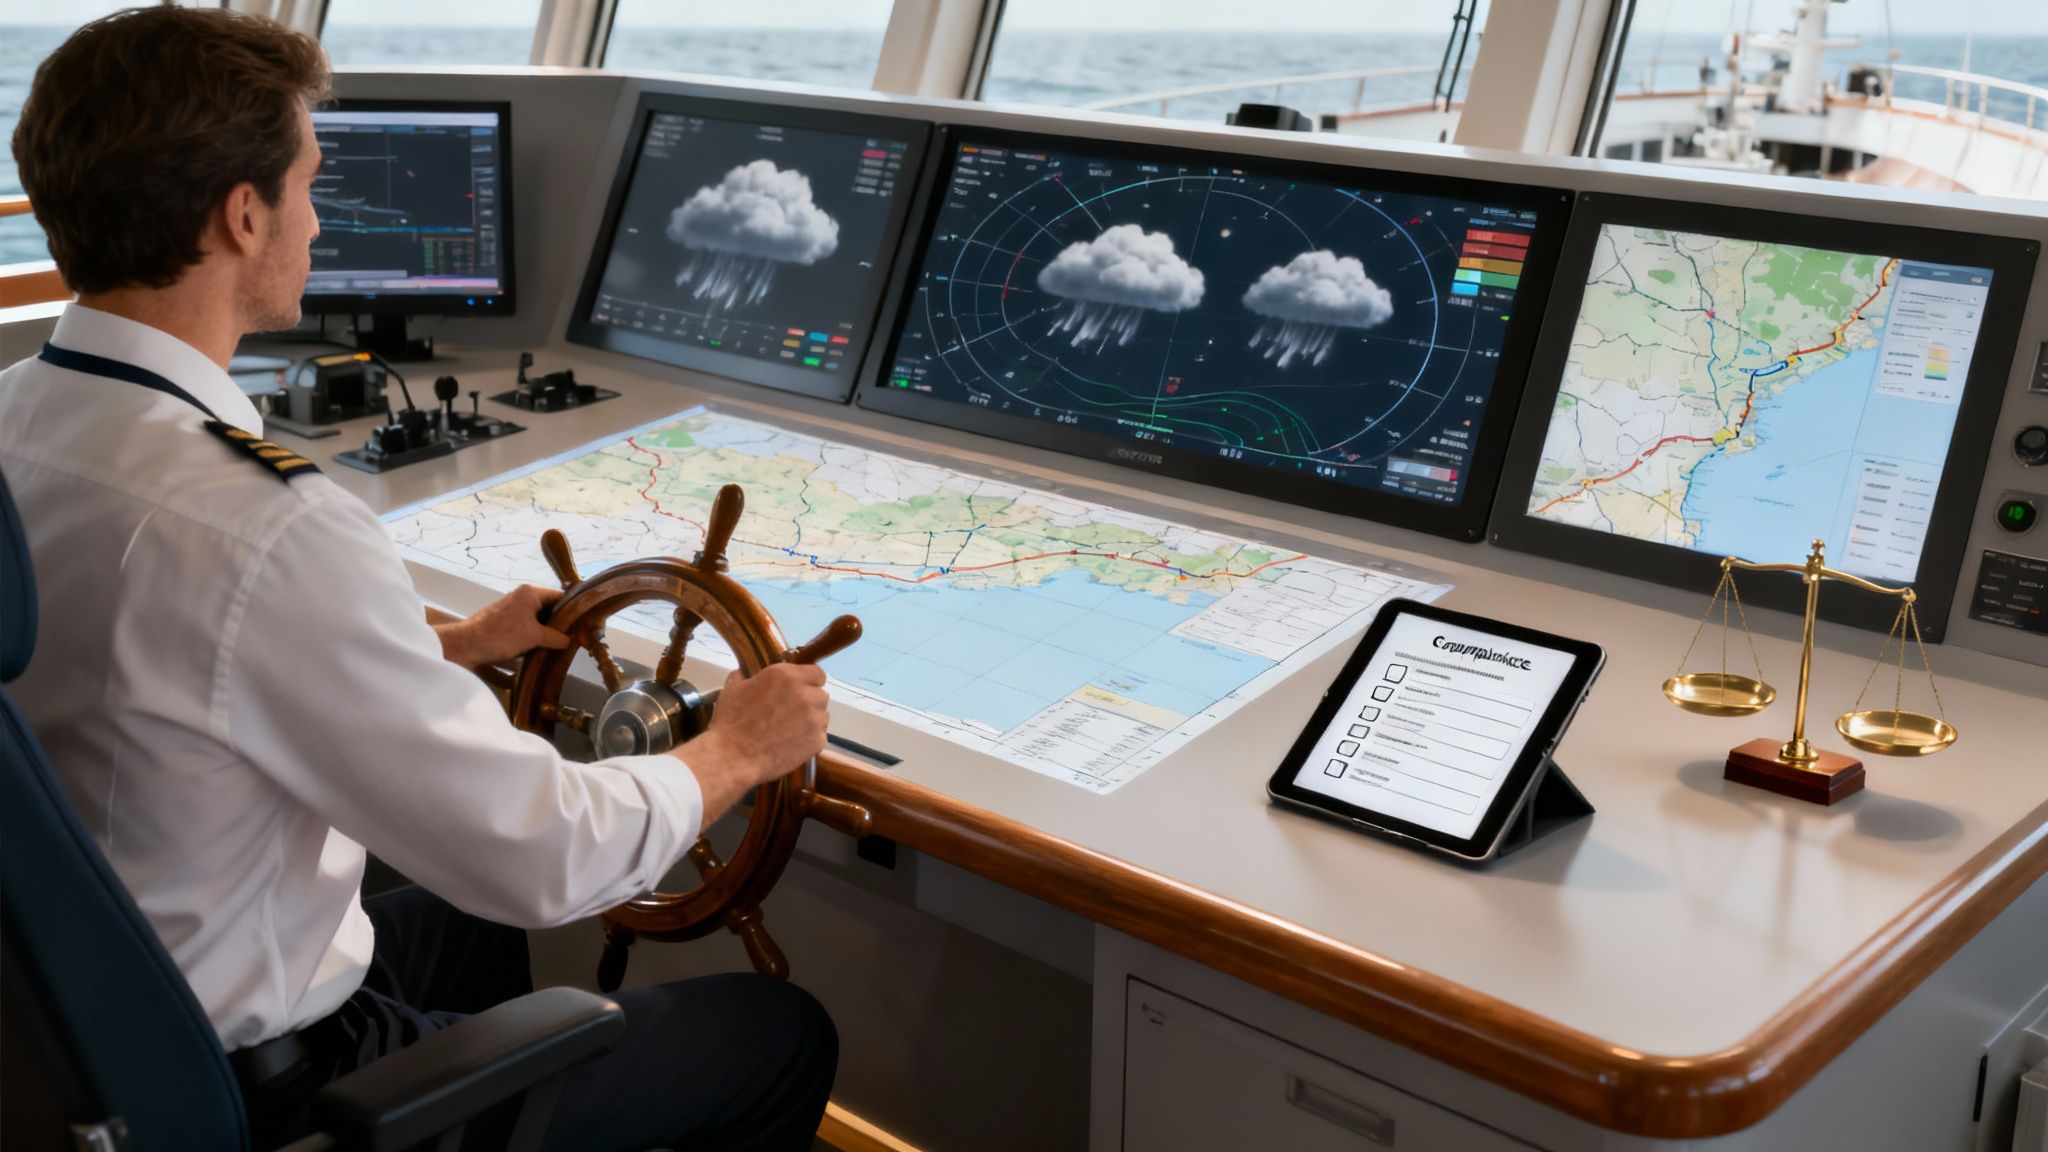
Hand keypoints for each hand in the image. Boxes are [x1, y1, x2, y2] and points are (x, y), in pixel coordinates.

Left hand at [435, 585, 573, 669]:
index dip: (574, 608)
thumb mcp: (535, 637)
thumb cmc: (502, 636)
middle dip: (561, 623)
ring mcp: (511, 611)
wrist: (466, 646)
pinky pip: (525, 628)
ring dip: (546, 633)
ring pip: (537, 620)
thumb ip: (556, 637)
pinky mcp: (503, 624)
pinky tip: (542, 651)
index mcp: (530, 593)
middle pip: (549, 608)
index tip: (586, 622)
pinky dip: (534, 638)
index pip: (560, 596)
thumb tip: (571, 641)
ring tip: (562, 646)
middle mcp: (521, 598)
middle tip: (577, 637)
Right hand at [673, 663, 829, 822]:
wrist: (733, 756)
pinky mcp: (817, 740)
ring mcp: (813, 718)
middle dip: (809, 702)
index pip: (817, 672)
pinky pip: (821, 735)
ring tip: (790, 730)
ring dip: (811, 720)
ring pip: (823, 715)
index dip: (809, 681)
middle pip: (820, 694)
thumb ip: (747, 675)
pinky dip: (810, 739)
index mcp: (785, 675)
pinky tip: (791, 743)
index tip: (801, 689)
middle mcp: (804, 693)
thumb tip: (748, 673)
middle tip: (791, 712)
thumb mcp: (733, 688)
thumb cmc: (731, 724)